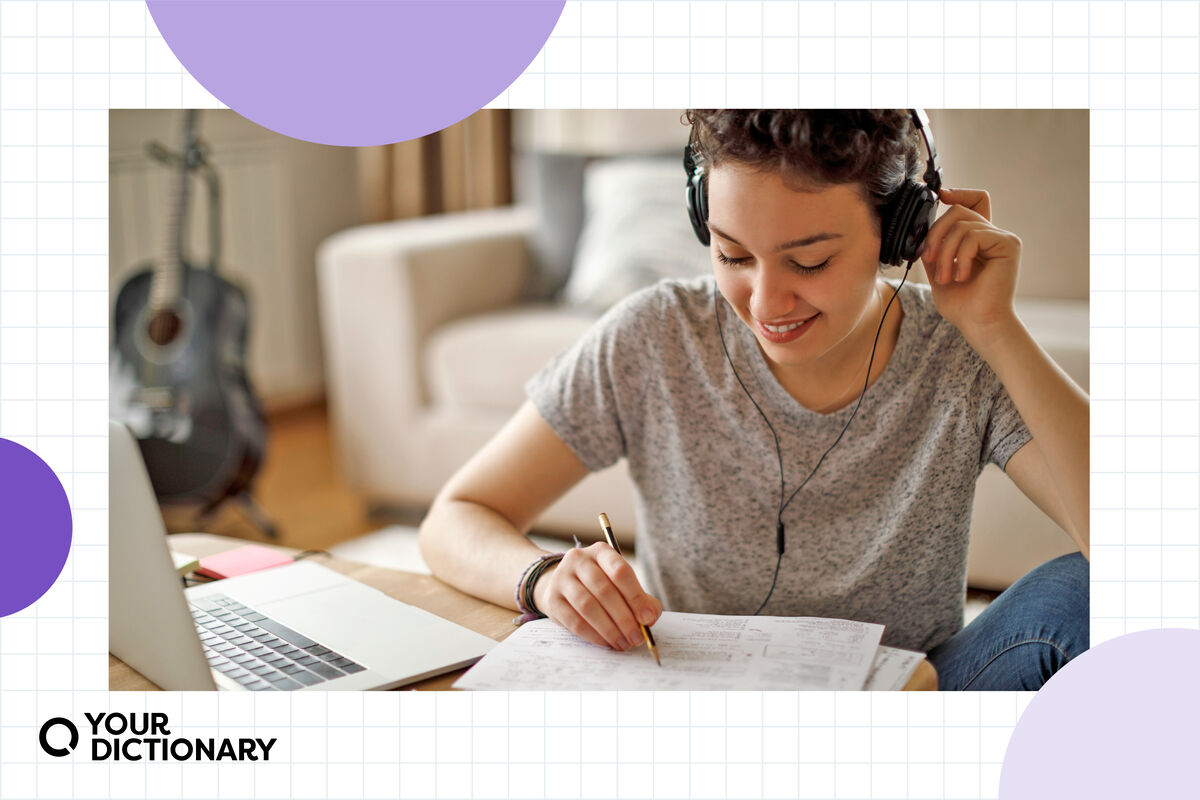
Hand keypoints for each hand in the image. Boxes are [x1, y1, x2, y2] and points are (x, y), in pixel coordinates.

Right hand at [532, 543, 662, 650]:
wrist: (562, 586)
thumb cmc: (599, 586)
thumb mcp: (621, 585)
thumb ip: (641, 599)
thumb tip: (649, 618)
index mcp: (601, 551)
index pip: (620, 571)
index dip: (635, 597)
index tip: (646, 618)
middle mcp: (578, 560)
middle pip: (604, 591)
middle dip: (624, 618)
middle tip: (636, 637)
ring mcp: (562, 578)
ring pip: (588, 606)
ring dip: (609, 629)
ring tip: (623, 643)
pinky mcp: (552, 600)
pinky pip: (574, 621)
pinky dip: (593, 635)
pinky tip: (606, 643)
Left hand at [919, 187, 1021, 346]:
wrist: (979, 324)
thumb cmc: (962, 305)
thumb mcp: (939, 270)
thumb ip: (935, 247)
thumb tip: (924, 228)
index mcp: (978, 239)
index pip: (973, 202)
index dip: (958, 193)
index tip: (940, 196)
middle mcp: (993, 235)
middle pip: (960, 210)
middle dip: (937, 233)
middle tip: (929, 259)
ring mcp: (1002, 238)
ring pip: (962, 225)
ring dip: (946, 253)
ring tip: (946, 278)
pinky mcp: (1008, 244)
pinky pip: (974, 236)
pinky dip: (961, 257)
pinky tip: (962, 277)